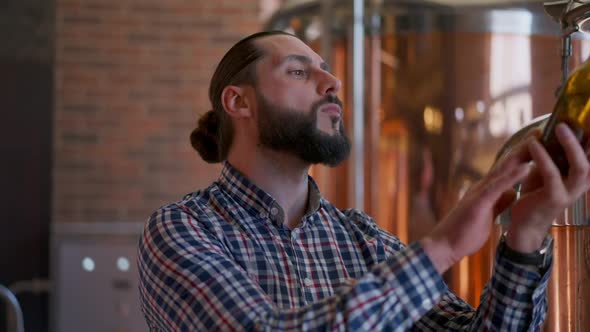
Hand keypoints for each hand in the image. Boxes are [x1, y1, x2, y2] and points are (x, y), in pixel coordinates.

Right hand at [421, 143, 531, 273]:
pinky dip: (513, 176)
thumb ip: (499, 202)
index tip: (538, 144)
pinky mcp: (479, 202)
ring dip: (521, 154)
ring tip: (537, 140)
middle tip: (541, 130)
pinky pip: (498, 186)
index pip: (507, 169)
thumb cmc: (464, 233)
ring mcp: (480, 193)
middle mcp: (483, 187)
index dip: (522, 156)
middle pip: (506, 163)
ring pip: (503, 169)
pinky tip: (526, 167)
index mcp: (486, 191)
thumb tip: (511, 193)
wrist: (445, 245)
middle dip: (524, 147)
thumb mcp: (488, 215)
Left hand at [507, 123, 589, 251]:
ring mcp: (571, 192)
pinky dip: (542, 157)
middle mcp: (582, 184)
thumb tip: (550, 128)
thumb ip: (552, 154)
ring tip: (558, 127)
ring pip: (580, 166)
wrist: (524, 223)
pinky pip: (551, 173)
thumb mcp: (546, 170)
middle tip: (575, 118)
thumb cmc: (536, 194)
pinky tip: (533, 144)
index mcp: (582, 176)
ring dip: (571, 145)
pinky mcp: (555, 198)